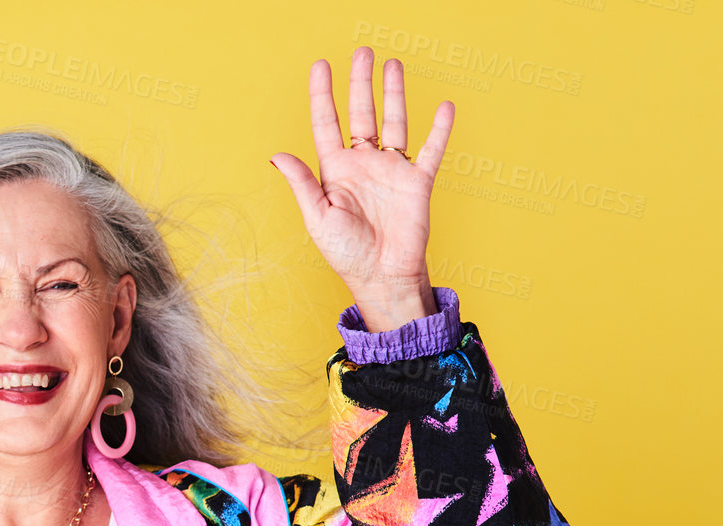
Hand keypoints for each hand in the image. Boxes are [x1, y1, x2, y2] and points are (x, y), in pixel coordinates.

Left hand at [270, 46, 453, 331]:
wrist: (380, 276)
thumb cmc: (345, 253)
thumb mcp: (317, 217)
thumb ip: (302, 183)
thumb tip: (278, 155)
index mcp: (335, 171)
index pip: (326, 124)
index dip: (323, 95)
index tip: (320, 66)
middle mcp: (363, 165)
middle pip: (361, 114)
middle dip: (360, 84)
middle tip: (362, 52)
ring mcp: (391, 170)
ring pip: (394, 122)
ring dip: (393, 94)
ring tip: (392, 65)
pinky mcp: (418, 182)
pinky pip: (431, 150)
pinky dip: (440, 130)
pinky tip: (444, 107)